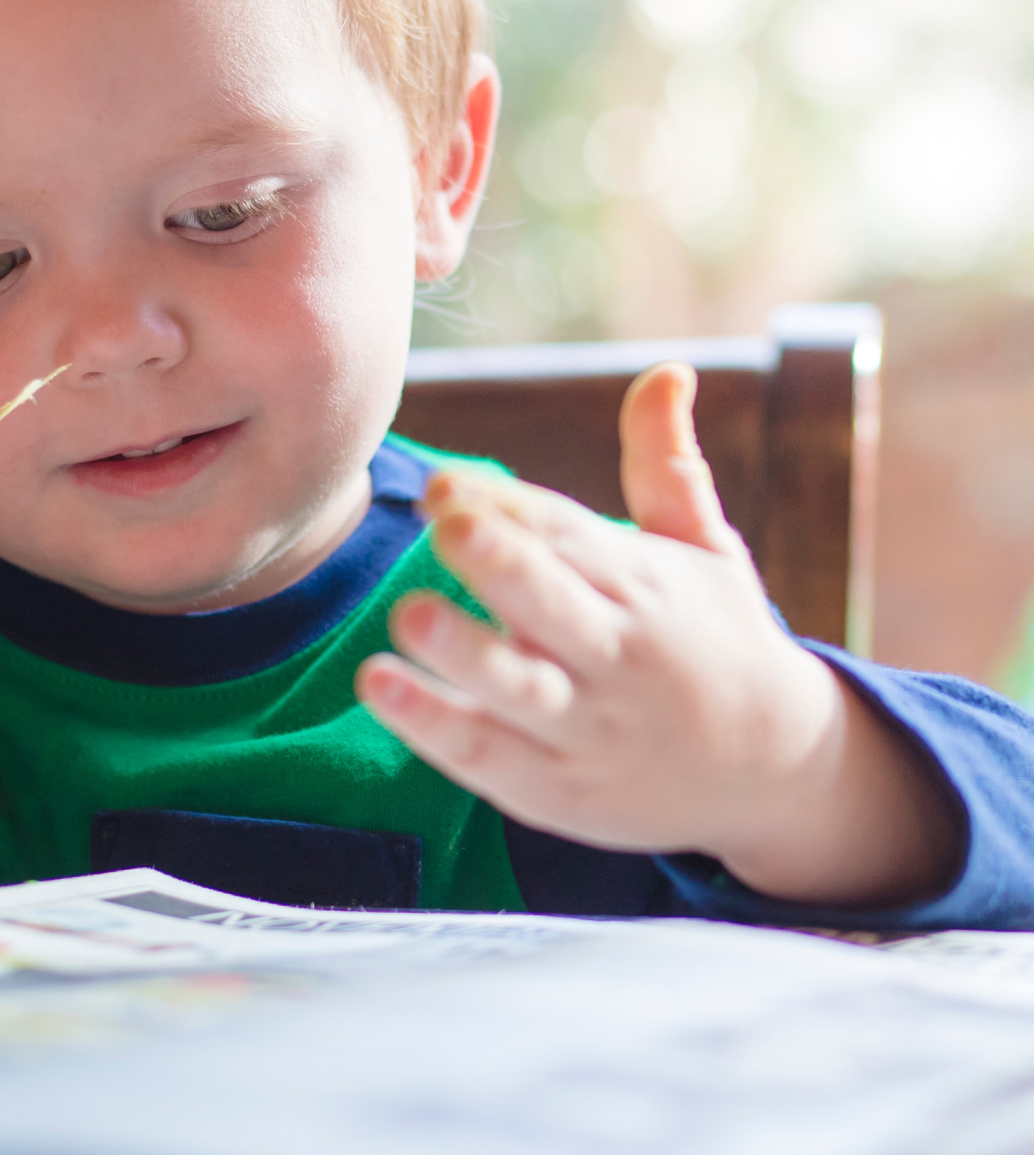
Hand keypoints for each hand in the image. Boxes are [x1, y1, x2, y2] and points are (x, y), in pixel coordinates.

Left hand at [357, 364, 961, 907]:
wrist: (775, 770)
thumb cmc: (720, 638)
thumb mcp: (707, 550)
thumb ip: (668, 462)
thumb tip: (669, 367)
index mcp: (645, 585)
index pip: (572, 538)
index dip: (510, 510)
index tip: (448, 486)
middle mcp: (617, 653)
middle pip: (553, 604)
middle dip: (500, 563)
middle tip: (445, 522)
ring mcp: (586, 725)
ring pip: (520, 687)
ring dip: (464, 652)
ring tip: (408, 616)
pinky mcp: (555, 786)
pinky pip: (488, 754)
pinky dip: (433, 725)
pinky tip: (379, 686)